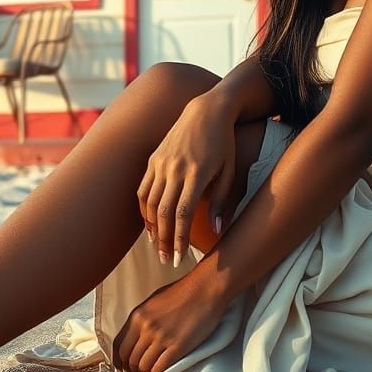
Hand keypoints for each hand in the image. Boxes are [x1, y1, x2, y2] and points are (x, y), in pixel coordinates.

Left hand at [111, 272, 226, 371]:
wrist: (207, 287)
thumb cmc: (184, 291)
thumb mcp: (154, 300)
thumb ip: (143, 318)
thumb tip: (137, 338)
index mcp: (138, 315)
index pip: (119, 346)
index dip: (120, 360)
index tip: (124, 366)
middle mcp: (146, 327)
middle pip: (130, 359)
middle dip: (133, 369)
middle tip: (139, 371)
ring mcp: (162, 337)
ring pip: (144, 366)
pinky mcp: (178, 346)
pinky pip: (160, 368)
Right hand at [137, 92, 237, 266]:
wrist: (206, 111)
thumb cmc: (223, 144)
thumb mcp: (229, 171)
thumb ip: (221, 201)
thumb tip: (215, 230)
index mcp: (196, 173)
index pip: (182, 213)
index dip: (178, 239)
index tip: (178, 258)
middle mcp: (174, 168)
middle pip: (163, 212)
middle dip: (163, 240)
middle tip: (166, 260)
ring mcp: (161, 163)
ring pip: (149, 203)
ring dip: (152, 228)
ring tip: (157, 246)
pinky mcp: (153, 159)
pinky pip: (142, 189)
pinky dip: (144, 210)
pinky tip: (150, 224)